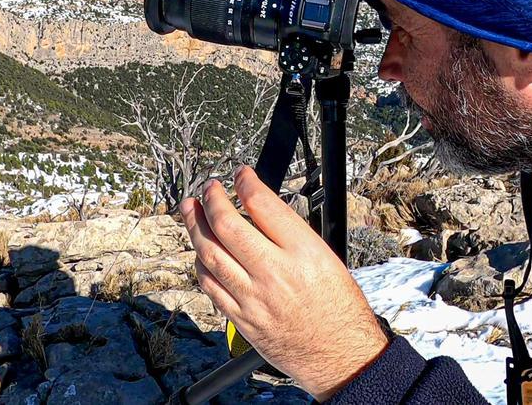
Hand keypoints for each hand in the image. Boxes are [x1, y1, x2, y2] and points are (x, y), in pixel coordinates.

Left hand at [179, 166, 388, 400]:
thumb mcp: (327, 258)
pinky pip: (210, 286)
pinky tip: (200, 252)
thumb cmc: (340, 308)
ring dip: (195, 226)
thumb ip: (291, 234)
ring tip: (190, 210)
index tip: (240, 174)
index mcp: (303, 252)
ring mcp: (254, 298)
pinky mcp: (242, 319)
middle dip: (212, 199)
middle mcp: (275, 273)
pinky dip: (201, 264)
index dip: (245, 182)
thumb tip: (260, 208)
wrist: (341, 356)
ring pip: (210, 254)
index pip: (262, 204)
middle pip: (227, 226)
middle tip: (208, 188)